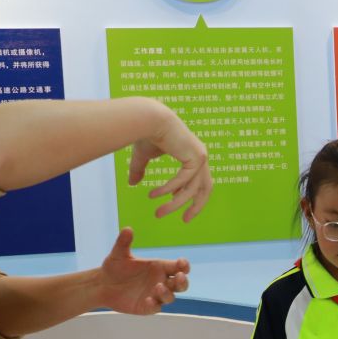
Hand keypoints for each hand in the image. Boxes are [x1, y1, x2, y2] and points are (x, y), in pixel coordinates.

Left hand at [92, 228, 189, 314]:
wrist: (102, 285)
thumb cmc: (114, 268)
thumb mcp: (118, 254)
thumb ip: (124, 243)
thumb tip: (127, 228)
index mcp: (158, 267)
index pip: (177, 267)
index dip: (184, 265)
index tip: (182, 263)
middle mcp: (160, 281)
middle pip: (180, 284)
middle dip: (183, 281)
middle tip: (180, 277)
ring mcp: (155, 295)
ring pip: (170, 297)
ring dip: (168, 293)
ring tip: (158, 287)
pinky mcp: (147, 306)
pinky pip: (155, 307)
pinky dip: (154, 305)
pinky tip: (148, 300)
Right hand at [126, 104, 212, 221]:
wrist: (147, 118)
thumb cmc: (145, 133)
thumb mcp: (143, 156)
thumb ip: (140, 170)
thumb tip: (132, 183)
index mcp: (193, 155)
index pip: (199, 182)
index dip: (191, 196)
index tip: (179, 207)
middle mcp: (200, 156)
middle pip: (204, 189)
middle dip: (195, 206)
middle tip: (184, 220)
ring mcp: (200, 156)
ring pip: (192, 189)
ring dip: (174, 203)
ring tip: (158, 213)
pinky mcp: (196, 157)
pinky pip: (183, 181)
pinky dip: (169, 189)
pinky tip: (155, 195)